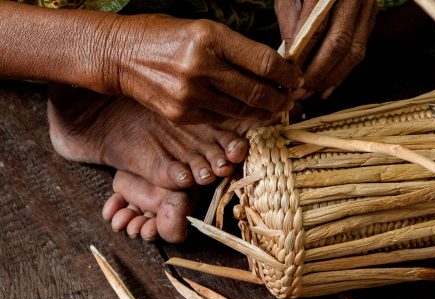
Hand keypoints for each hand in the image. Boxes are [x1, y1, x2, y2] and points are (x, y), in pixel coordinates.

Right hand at [101, 15, 302, 123]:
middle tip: (290, 99)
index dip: (287, 74)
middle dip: (280, 98)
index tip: (296, 78)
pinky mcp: (182, 114)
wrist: (121, 55)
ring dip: (263, 112)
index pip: (263, 61)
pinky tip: (246, 114)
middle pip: (257, 90)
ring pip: (241, 110)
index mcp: (210, 37)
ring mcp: (190, 94)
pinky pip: (220, 118)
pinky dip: (237, 117)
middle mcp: (201, 66)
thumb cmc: (164, 36)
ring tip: (273, 110)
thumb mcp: (202, 28)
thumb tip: (270, 66)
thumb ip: (235, 47)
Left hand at [275, 0, 377, 99]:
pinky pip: (360, 50)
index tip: (288, 76)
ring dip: (331, 78)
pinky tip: (327, 87)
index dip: (302, 57)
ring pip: (354, 52)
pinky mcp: (372, 16)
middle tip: (299, 91)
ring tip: (311, 93)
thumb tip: (290, 56)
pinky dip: (343, 72)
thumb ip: (289, 21)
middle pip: (338, 44)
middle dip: (317, 73)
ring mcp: (368, 6)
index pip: (316, 30)